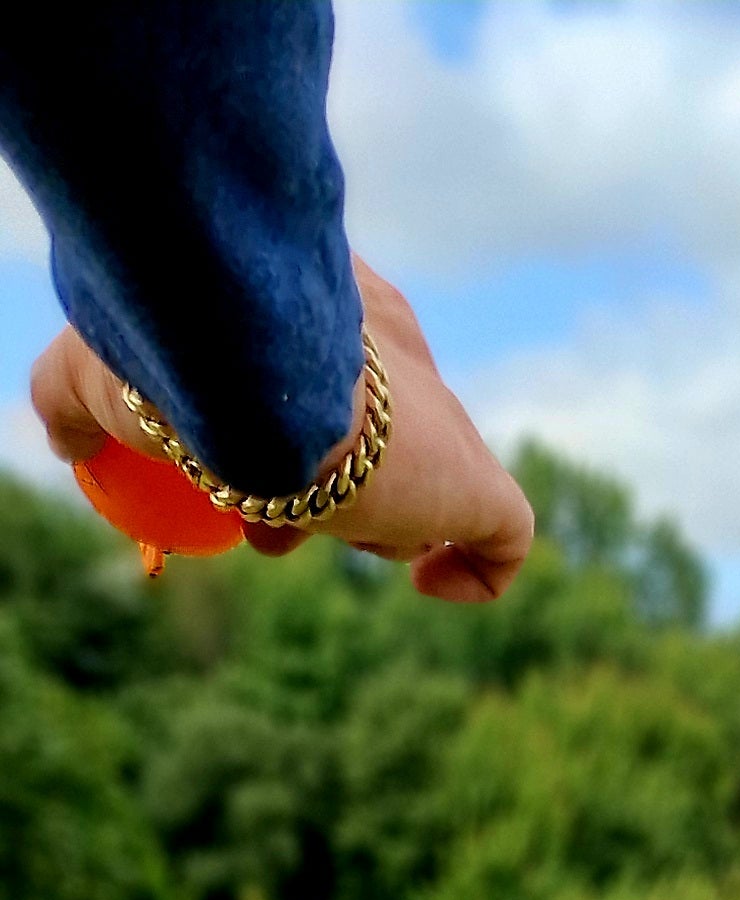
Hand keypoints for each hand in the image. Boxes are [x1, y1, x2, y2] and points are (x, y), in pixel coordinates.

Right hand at [30, 257, 533, 602]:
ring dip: (388, 536)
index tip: (237, 497)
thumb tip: (66, 433)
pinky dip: (477, 573)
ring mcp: (444, 422)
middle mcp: (398, 356)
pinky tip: (426, 583)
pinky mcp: (473, 480)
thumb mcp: (96, 371)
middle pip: (386, 447)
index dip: (285, 453)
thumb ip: (78, 396)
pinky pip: (507, 536)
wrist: (233, 357)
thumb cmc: (165, 347)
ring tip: (335, 538)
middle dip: (330, 500)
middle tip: (271, 532)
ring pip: (442, 492)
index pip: (333, 384)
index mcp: (324, 311)